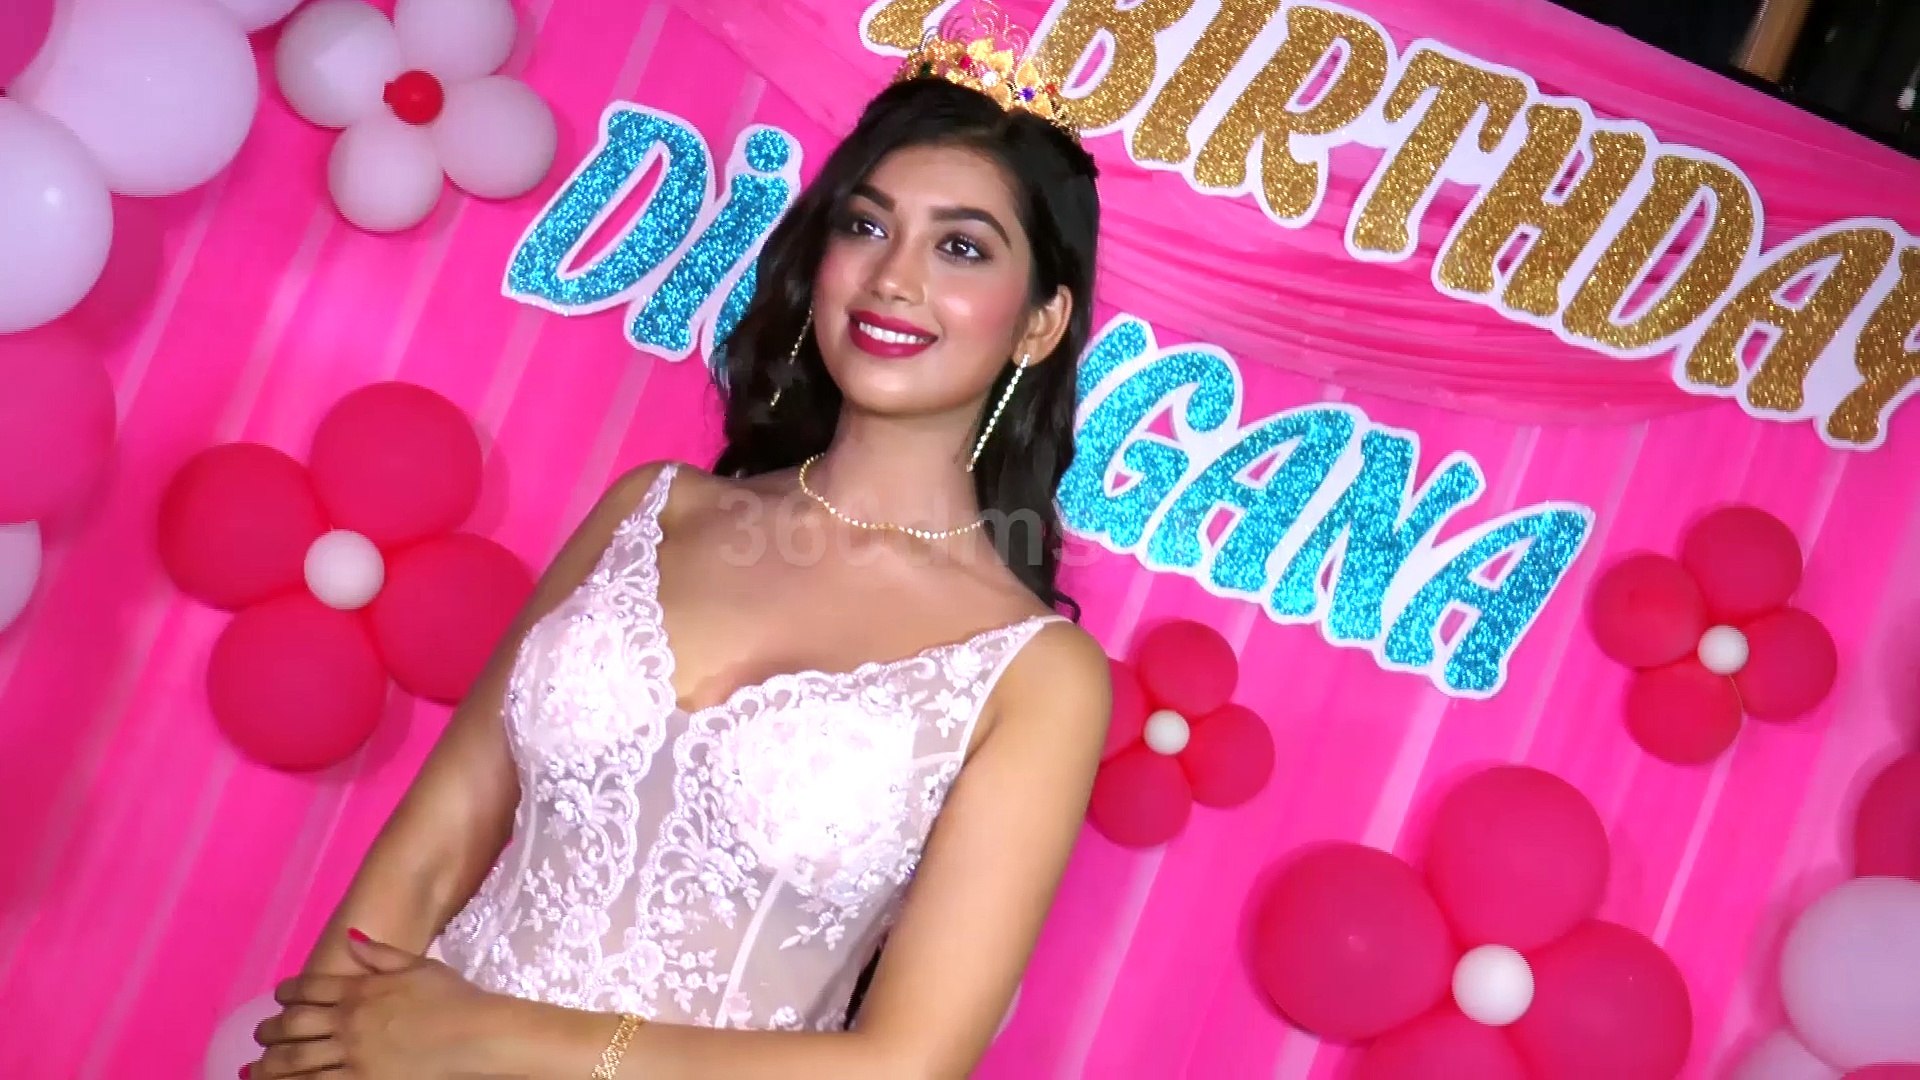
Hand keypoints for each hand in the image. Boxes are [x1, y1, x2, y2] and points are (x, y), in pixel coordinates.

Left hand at [249, 931, 502, 1078]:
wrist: (475, 1035)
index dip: (289, 992)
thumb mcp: (420, 966)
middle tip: (260, 1034)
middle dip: (272, 1030)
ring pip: (298, 1060)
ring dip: (271, 1063)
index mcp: (362, 989)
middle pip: (295, 1025)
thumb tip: (349, 938)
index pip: (311, 988)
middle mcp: (349, 1021)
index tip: (279, 997)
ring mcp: (353, 1055)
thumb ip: (380, 954)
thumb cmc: (455, 998)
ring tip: (256, 1068)